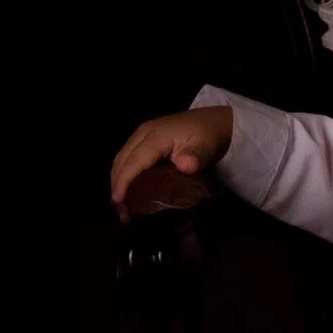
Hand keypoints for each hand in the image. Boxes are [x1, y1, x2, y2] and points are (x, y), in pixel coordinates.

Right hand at [111, 107, 233, 220]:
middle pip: (122, 161)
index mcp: (155, 136)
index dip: (124, 181)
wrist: (215, 121)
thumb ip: (195, 156)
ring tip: (123, 205)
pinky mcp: (144, 142)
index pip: (134, 161)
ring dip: (119, 182)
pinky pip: (129, 159)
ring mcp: (142, 137)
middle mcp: (143, 134)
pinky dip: (126, 176)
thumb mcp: (206, 146)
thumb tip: (185, 165)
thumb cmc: (209, 135)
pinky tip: (130, 191)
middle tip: (121, 211)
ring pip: (122, 160)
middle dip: (117, 186)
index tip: (118, 201)